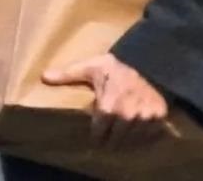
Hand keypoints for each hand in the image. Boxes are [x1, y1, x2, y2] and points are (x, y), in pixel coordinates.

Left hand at [42, 53, 167, 149]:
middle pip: (114, 140)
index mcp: (109, 106)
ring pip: (132, 140)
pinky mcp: (159, 116)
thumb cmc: (114, 67)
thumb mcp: (90, 67)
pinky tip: (136, 128)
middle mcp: (128, 115)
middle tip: (107, 134)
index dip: (96, 135)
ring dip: (126, 138)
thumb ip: (67, 74)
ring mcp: (145, 117)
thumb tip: (44, 77)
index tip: (95, 135)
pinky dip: (143, 134)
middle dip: (110, 138)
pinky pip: (149, 135)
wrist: (146, 61)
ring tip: (120, 133)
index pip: (99, 134)